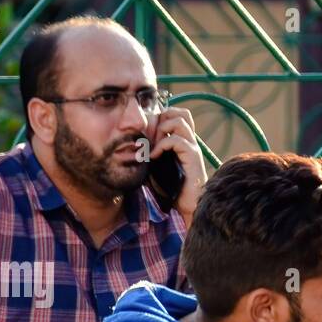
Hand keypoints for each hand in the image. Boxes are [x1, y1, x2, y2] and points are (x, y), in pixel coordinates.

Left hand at [150, 106, 208, 220]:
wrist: (184, 209)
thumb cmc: (169, 191)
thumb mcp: (153, 167)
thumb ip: (146, 152)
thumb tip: (128, 143)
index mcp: (181, 141)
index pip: (171, 115)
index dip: (155, 118)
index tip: (142, 135)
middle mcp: (188, 141)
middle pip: (178, 112)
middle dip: (159, 119)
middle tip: (147, 136)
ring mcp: (192, 148)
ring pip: (179, 119)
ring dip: (161, 129)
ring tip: (152, 144)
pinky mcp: (193, 158)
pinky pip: (177, 140)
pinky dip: (162, 145)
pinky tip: (154, 157)